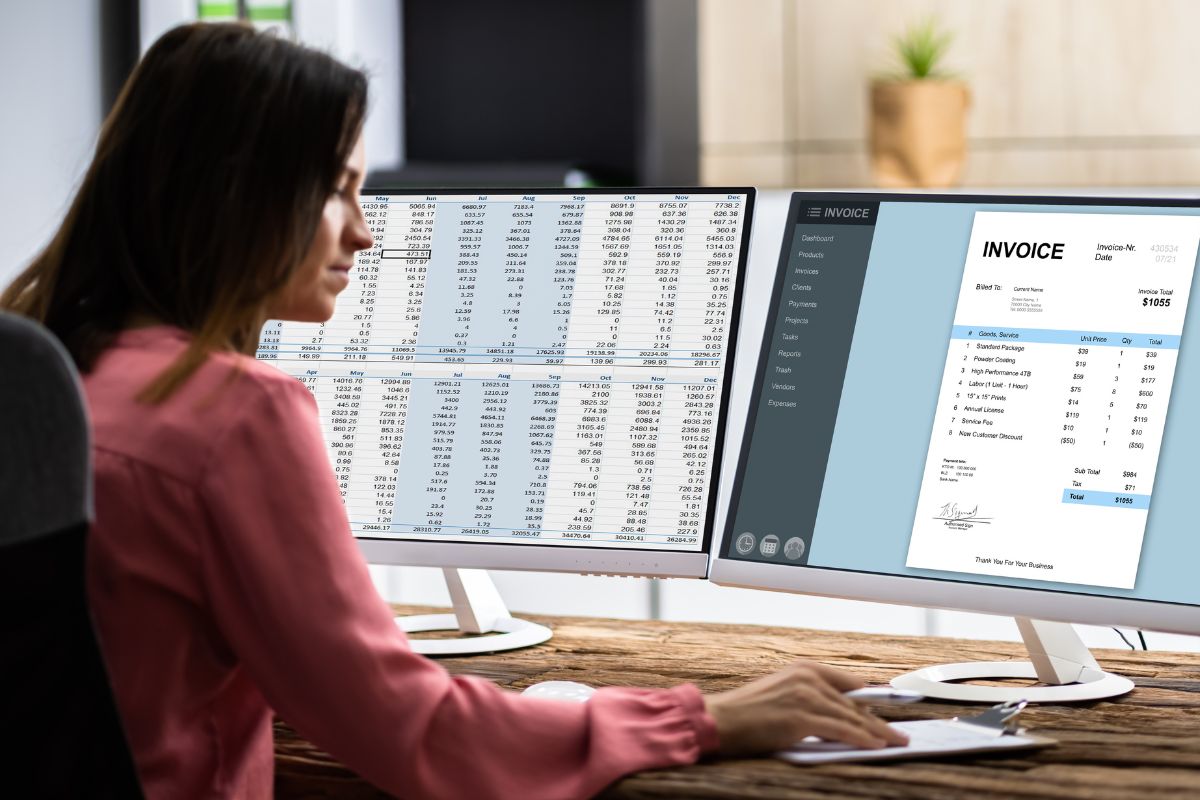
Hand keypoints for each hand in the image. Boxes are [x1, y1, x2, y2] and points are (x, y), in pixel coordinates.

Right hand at [704, 661, 908, 755]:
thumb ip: (810, 700)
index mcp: (803, 669)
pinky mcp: (802, 717)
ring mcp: (805, 696)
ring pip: (852, 716)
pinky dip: (862, 738)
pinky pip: (841, 729)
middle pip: (854, 703)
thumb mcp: (781, 695)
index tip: (889, 708)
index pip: (848, 683)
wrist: (719, 719)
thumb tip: (837, 717)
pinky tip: (875, 745)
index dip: (872, 698)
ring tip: (895, 741)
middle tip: (899, 731)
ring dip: (878, 731)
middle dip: (879, 719)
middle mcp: (807, 677)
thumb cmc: (746, 713)